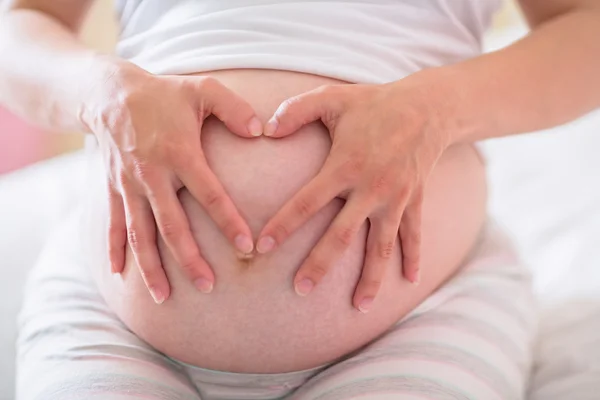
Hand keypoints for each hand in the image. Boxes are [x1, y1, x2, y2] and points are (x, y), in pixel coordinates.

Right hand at [84, 61, 261, 303]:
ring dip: (151, 267)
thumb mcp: (203, 89)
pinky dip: (114, 251)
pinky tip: (118, 276)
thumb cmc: (164, 93)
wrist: (109, 93)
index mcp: (180, 153)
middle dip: (189, 259)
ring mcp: (129, 185)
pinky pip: (113, 224)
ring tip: (163, 298)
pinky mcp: (113, 189)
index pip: (209, 194)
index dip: (228, 222)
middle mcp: (153, 175)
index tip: (247, 247)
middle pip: (172, 225)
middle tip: (208, 287)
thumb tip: (261, 130)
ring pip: (140, 234)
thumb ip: (234, 108)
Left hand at [256, 78, 449, 311]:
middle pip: (341, 236)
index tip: (262, 248)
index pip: (307, 201)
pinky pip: (413, 235)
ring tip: (360, 306)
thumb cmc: (373, 103)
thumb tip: (265, 130)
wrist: (428, 107)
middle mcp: (370, 188)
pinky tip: (409, 281)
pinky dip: (412, 257)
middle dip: (320, 265)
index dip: (284, 225)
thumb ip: (295, 110)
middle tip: (300, 290)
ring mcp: (395, 198)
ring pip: (381, 246)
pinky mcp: (414, 201)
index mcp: (345, 165)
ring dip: (371, 278)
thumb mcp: (332, 98)